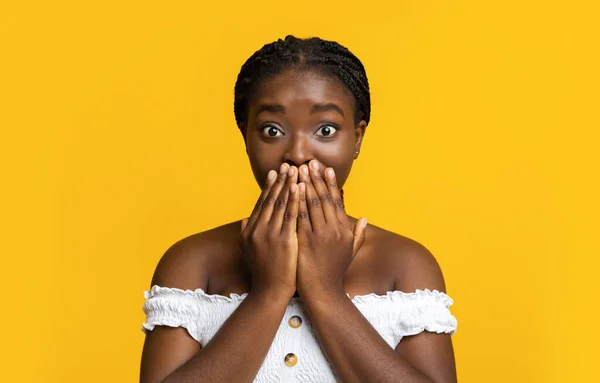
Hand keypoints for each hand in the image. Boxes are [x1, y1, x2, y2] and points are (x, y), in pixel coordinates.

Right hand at [239, 164, 299, 299]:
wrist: (269, 293)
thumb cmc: (263, 273)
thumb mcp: (248, 251)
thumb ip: (245, 233)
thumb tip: (244, 219)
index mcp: (250, 230)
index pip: (261, 203)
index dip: (269, 187)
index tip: (275, 173)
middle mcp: (258, 229)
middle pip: (271, 199)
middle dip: (280, 181)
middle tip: (287, 165)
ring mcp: (270, 234)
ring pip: (281, 203)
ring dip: (288, 185)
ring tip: (296, 170)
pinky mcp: (284, 241)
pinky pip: (291, 215)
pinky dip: (295, 200)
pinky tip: (300, 188)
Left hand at [296, 161, 366, 297]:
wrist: (323, 292)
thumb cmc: (334, 273)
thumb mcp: (351, 252)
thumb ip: (358, 234)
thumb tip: (365, 218)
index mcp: (344, 230)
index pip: (336, 201)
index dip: (330, 183)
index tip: (325, 168)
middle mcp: (334, 230)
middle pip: (324, 198)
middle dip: (315, 178)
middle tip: (309, 162)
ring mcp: (320, 235)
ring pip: (312, 204)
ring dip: (305, 185)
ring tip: (298, 170)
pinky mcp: (306, 241)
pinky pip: (300, 217)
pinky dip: (296, 202)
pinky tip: (291, 190)